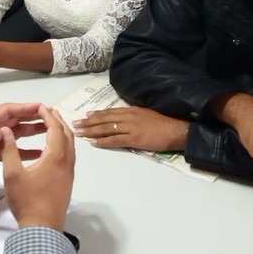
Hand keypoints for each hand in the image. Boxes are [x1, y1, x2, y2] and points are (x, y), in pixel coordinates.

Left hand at [0, 102, 46, 189]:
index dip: (24, 108)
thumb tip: (2, 131)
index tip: (41, 107)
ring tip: (50, 133)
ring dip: (31, 132)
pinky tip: (38, 154)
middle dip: (32, 117)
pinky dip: (24, 151)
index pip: (7, 111)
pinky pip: (12, 150)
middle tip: (51, 117)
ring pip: (15, 134)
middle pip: (14, 120)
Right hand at [1, 106, 74, 230]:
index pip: (55, 128)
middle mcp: (66, 161)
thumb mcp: (12, 174)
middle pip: (66, 134)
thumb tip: (5, 131)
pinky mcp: (67, 180)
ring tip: (50, 125)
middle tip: (47, 111)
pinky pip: (69, 155)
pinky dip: (62, 144)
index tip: (40, 106)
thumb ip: (9, 150)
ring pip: (70, 145)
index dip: (48, 115)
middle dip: (58, 120)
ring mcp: (69, 172)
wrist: (42, 228)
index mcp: (55, 156)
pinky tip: (51, 148)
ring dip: (62, 132)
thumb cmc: (27, 200)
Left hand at [71, 107, 188, 151]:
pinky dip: (103, 141)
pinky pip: (115, 140)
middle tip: (75, 124)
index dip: (97, 114)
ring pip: (106, 128)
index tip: (86, 115)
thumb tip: (124, 119)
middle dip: (89, 122)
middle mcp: (128, 117)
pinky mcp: (134, 139)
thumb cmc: (164, 123)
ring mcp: (130, 127)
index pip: (110, 112)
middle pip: (104, 119)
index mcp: (132, 110)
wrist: (176, 129)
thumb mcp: (147, 114)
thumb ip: (134, 116)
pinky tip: (94, 143)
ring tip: (79, 132)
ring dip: (91, 131)